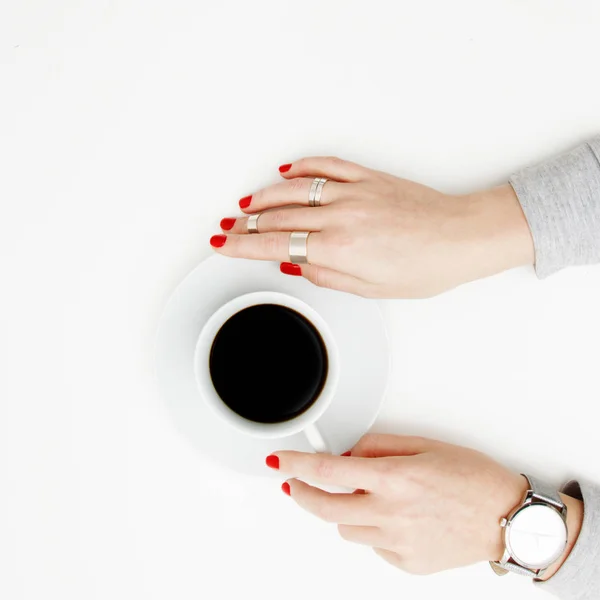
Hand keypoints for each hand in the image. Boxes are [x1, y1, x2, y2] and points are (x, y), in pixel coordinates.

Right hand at [212, 158, 533, 297]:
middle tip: (227, 228)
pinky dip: (302, 167)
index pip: (274, 244)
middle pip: (277, 216)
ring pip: (294, 189)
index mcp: (338, 249)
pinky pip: (326, 166)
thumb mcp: (370, 289)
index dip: (241, 245)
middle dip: (244, 224)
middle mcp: (340, 216)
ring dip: (264, 195)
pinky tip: (286, 171)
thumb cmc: (425, 267)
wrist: (461, 238)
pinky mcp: (368, 177)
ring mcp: (353, 192)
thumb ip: (326, 276)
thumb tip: (297, 264)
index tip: (222, 244)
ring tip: (245, 205)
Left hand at [268, 435, 532, 574]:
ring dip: (342, 511)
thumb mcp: (424, 445)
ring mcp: (397, 543)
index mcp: (394, 478)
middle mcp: (391, 513)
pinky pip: (372, 545)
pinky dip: (371, 529)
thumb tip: (348, 453)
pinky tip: (393, 517)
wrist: (507, 518)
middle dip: (300, 494)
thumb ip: (379, 446)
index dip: (297, 464)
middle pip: (323, 509)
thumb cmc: (473, 477)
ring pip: (345, 529)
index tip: (281, 461)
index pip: (328, 471)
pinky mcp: (406, 563)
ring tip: (364, 496)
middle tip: (294, 483)